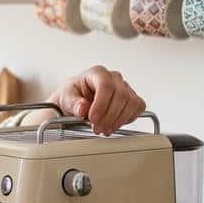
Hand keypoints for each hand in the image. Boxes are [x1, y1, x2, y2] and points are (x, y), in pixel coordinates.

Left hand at [27, 66, 145, 135]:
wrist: (76, 101)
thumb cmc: (72, 96)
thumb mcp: (65, 98)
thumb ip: (73, 103)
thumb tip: (83, 107)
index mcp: (96, 73)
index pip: (105, 85)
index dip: (101, 104)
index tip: (92, 118)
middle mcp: (113, 78)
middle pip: (121, 95)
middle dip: (109, 116)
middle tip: (97, 128)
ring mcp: (124, 87)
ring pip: (131, 103)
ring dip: (118, 120)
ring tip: (104, 129)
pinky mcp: (132, 98)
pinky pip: (138, 107)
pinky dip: (128, 119)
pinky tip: (114, 124)